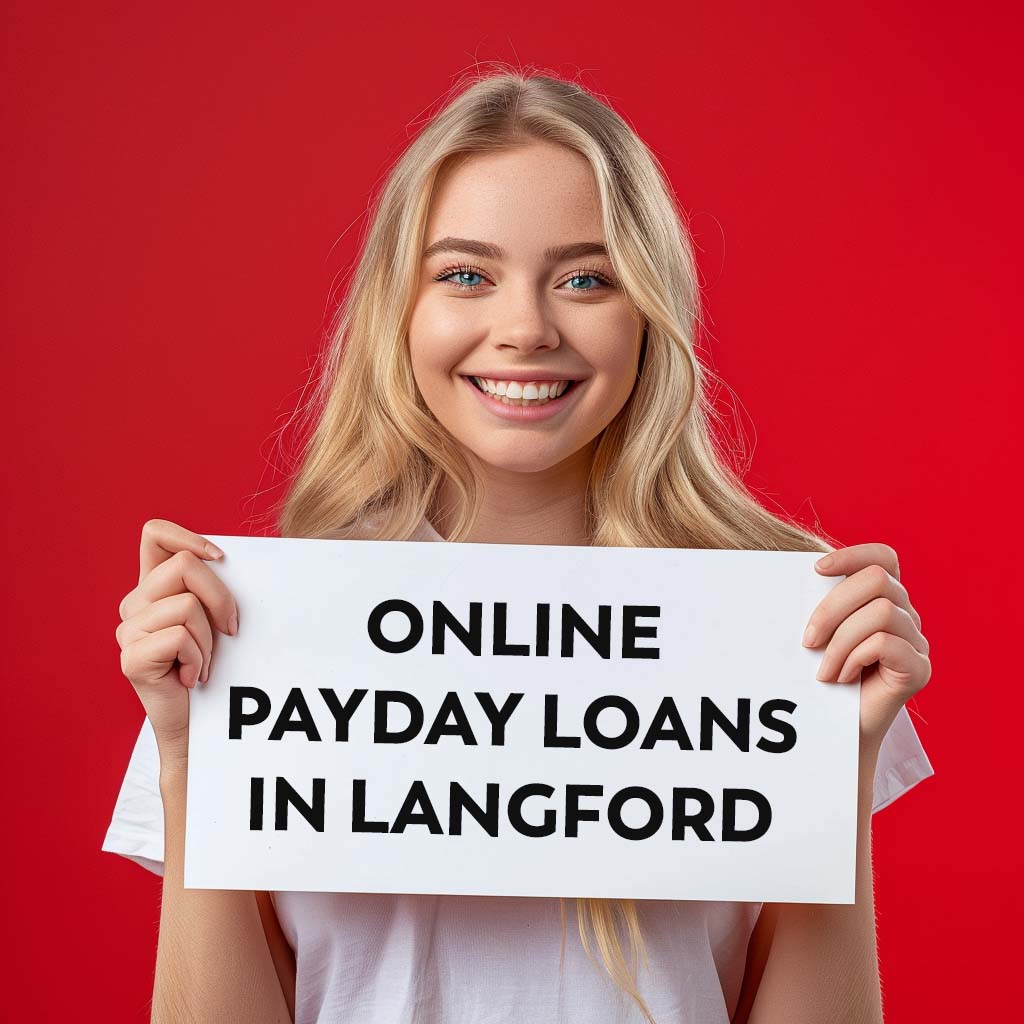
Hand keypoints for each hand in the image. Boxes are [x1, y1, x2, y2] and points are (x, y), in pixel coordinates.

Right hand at [115, 519, 238, 771]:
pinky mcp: (131, 658)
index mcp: (153, 586)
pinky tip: (191, 676)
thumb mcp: (217, 614)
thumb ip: (213, 584)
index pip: (154, 533)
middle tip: (228, 633)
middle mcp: (134, 604)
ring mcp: (128, 631)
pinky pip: (179, 637)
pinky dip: (198, 658)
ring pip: (186, 604)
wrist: (203, 721)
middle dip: (221, 598)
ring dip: (209, 637)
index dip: (187, 536)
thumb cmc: (217, 665)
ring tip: (203, 661)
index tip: (222, 559)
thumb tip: (229, 558)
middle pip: (184, 565)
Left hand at [802, 542, 930, 754]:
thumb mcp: (818, 631)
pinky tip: (842, 678)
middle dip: (832, 607)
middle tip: (807, 641)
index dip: (853, 555)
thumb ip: (818, 602)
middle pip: (877, 580)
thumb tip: (789, 572)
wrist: (834, 730)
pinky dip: (855, 658)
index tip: (816, 570)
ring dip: (840, 642)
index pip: (883, 557)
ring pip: (880, 612)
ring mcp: (917, 642)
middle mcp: (906, 615)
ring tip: (823, 670)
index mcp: (884, 598)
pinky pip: (886, 643)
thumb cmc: (820, 677)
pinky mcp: (919, 669)